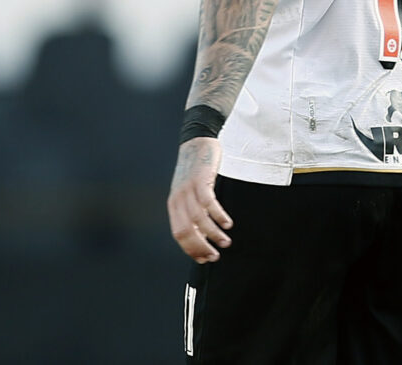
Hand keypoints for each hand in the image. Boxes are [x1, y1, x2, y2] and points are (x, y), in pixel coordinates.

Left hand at [166, 136, 233, 263]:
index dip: (191, 249)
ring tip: (225, 241)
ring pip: (199, 219)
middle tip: (216, 255)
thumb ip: (191, 212)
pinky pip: (208, 203)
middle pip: (187, 230)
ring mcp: (188, 189)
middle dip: (202, 247)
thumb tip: (202, 236)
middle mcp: (178, 199)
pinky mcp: (200, 180)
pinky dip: (218, 215)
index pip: (179, 235)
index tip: (205, 259)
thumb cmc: (195, 172)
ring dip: (213, 234)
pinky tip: (227, 223)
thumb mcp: (188, 194)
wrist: (196, 143)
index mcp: (174, 205)